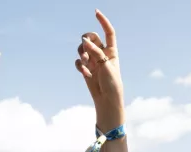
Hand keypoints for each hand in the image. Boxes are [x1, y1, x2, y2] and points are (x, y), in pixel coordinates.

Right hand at [76, 11, 123, 132]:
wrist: (107, 100)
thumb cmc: (112, 83)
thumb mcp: (106, 66)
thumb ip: (96, 52)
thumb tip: (85, 40)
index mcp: (111, 51)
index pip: (108, 32)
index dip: (103, 22)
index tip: (96, 12)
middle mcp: (102, 54)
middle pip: (91, 38)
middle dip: (86, 40)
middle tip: (85, 47)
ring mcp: (93, 61)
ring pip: (82, 48)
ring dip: (81, 52)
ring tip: (84, 62)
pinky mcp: (86, 69)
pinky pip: (78, 62)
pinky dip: (79, 65)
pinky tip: (84, 72)